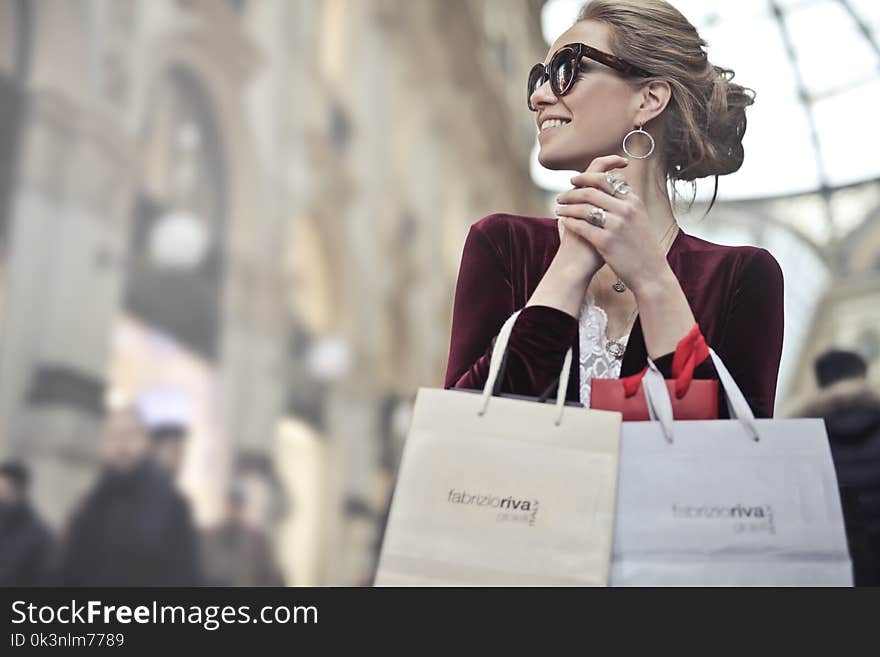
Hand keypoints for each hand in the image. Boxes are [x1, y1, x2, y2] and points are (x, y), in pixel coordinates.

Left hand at [555, 157, 670, 296]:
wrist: (651, 272)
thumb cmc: (642, 246)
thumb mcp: (640, 218)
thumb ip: (626, 202)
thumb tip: (613, 186)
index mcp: (633, 201)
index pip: (606, 179)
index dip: (586, 177)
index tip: (574, 180)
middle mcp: (625, 209)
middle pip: (592, 191)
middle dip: (572, 192)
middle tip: (561, 196)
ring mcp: (616, 225)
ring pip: (584, 208)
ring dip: (567, 207)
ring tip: (559, 210)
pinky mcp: (606, 242)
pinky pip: (582, 227)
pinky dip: (570, 223)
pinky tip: (564, 223)